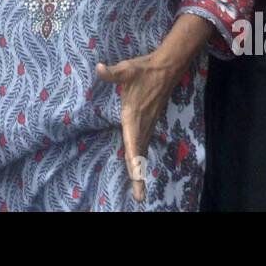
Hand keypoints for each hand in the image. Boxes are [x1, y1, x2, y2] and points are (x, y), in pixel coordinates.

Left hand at [96, 52, 179, 202]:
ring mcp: (148, 124)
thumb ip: (112, 73)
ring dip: (139, 169)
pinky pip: (144, 145)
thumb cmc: (144, 70)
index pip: (133, 144)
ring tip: (138, 190)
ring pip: (142, 151)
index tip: (136, 179)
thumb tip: (99, 69)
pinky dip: (141, 158)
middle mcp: (142, 125)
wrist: (166, 68)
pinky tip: (138, 165)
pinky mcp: (150, 122)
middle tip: (139, 197)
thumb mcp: (126, 70)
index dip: (134, 162)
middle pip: (139, 154)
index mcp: (134, 117)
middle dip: (138, 176)